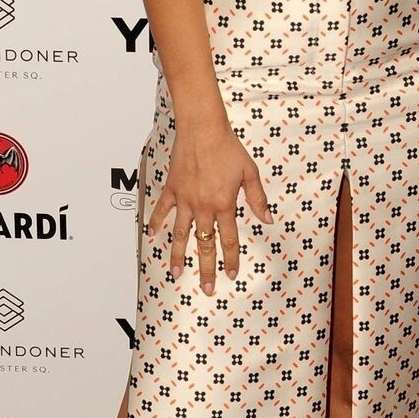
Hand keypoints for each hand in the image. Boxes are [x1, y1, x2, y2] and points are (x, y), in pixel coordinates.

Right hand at [146, 116, 272, 292]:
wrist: (203, 129)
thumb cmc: (228, 148)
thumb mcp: (249, 172)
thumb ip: (257, 198)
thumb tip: (267, 219)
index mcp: (224, 204)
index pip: (229, 240)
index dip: (231, 259)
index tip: (232, 274)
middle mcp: (203, 207)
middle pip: (204, 244)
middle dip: (206, 269)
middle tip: (207, 288)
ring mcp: (185, 200)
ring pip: (180, 234)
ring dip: (177, 255)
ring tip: (176, 273)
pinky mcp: (172, 189)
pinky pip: (162, 210)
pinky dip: (156, 222)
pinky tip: (151, 236)